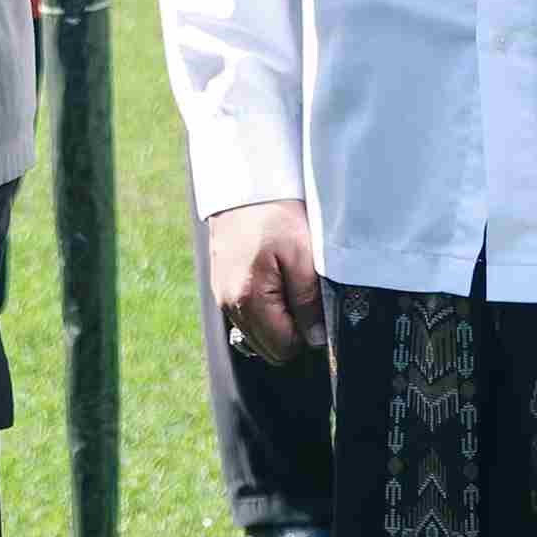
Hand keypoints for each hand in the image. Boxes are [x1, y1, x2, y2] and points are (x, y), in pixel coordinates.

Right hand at [207, 200, 325, 363]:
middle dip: (292, 331)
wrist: (244, 187)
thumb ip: (309, 302)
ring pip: (257, 336)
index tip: (315, 307)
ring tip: (289, 287)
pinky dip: (264, 311)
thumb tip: (315, 339)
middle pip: (269, 348)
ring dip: (278, 322)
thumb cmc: (275, 217)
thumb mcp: (303, 256)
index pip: (284, 347)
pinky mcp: (221, 288)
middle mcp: (229, 304)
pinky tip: (274, 284)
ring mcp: (222, 297)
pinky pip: (247, 318)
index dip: (307, 334)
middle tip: (303, 297)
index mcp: (249, 299)